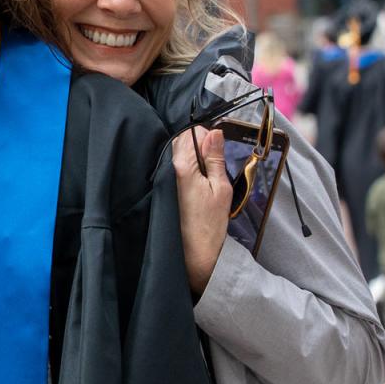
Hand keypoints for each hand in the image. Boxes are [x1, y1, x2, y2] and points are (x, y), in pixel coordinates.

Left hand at [171, 126, 230, 297]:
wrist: (194, 252)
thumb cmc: (210, 223)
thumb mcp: (220, 187)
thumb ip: (214, 158)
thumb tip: (214, 132)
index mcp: (182, 166)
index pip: (190, 133)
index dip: (206, 135)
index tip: (216, 147)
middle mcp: (168, 168)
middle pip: (181, 140)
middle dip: (197, 143)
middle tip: (212, 161)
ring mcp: (164, 177)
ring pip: (177, 152)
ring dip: (191, 155)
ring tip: (205, 172)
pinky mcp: (164, 186)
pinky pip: (173, 165)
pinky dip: (185, 165)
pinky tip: (196, 179)